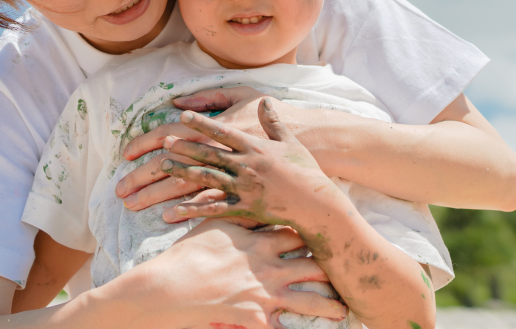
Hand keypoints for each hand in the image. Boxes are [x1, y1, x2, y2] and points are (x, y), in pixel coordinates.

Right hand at [127, 218, 346, 327]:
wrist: (167, 289)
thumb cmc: (187, 255)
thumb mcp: (214, 227)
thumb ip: (239, 216)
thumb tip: (253, 197)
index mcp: (260, 243)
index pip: (298, 236)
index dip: (317, 236)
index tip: (332, 236)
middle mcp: (268, 267)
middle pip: (312, 267)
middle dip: (332, 271)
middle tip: (349, 274)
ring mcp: (264, 295)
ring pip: (308, 301)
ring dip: (328, 306)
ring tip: (343, 310)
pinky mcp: (255, 320)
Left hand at [157, 98, 339, 231]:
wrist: (316, 200)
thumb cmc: (306, 168)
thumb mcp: (290, 139)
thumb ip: (273, 121)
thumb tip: (266, 102)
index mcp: (255, 146)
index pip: (222, 131)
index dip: (201, 123)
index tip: (182, 116)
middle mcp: (245, 165)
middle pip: (208, 153)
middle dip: (184, 146)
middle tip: (163, 142)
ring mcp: (244, 187)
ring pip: (206, 177)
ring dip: (182, 172)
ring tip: (163, 167)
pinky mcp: (244, 207)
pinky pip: (214, 208)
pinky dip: (193, 209)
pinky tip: (174, 210)